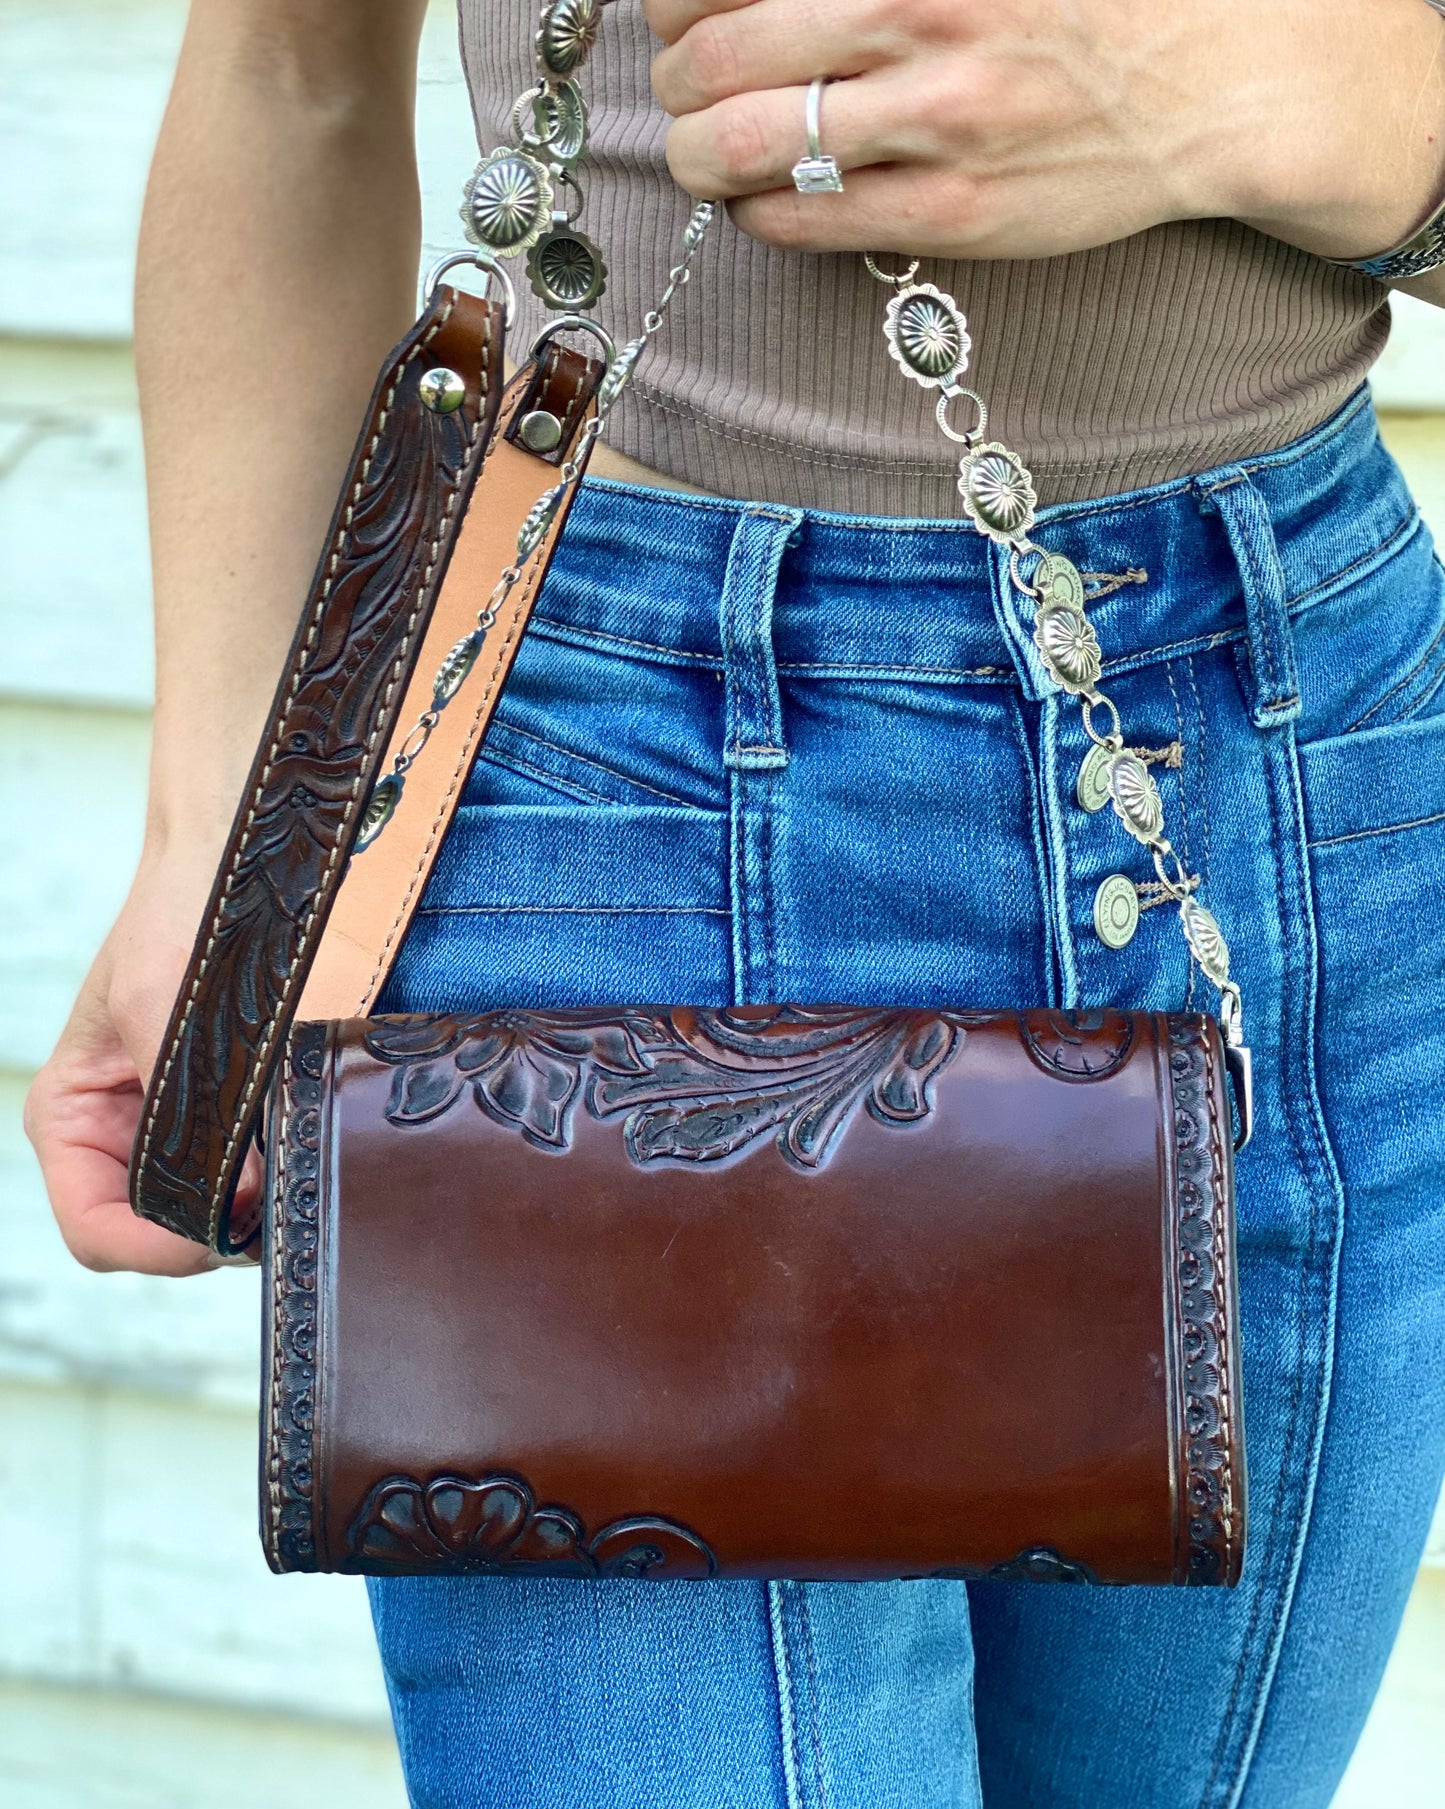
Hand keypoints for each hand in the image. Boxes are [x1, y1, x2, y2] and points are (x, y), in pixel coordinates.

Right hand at [23, 851, 255, 1275]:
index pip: (97, 1233)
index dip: (157, 1250)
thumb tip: (232, 1190)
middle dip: (215, 1228)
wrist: (240, 860)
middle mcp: (120, 1137)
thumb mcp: (165, 1010)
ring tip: (289, 1165)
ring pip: (212, 1212)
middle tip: (272, 1201)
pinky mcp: (234, 1117)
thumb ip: (182, 1109)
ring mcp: (178, 1132)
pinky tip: (302, 1142)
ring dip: (252, 1202)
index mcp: (72, 1119)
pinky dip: (276, 1170)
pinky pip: (252, 1172)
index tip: (221, 1236)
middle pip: (159, 1235)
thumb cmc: (182, 917)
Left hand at [647, 0, 1444, 263]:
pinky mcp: (949, 215)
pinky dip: (754, 211)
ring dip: (694, 153)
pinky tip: (761, 195)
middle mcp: (911, 17)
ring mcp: (931, 126)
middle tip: (682, 82)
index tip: (679, 9)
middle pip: (711, 59)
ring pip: (738, 148)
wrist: (1223, 77)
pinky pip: (801, 222)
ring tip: (702, 149)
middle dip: (673, 77)